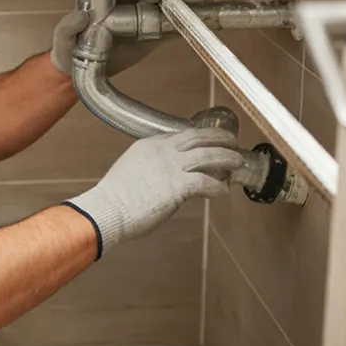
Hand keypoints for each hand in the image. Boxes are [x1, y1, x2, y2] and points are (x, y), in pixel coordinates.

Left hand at [48, 0, 203, 76]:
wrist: (81, 71)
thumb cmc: (70, 51)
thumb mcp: (64, 41)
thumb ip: (67, 28)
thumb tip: (79, 16)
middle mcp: (132, 2)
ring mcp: (147, 16)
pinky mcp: (157, 33)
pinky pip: (177, 21)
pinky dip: (190, 16)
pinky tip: (201, 14)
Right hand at [63, 128, 242, 258]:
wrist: (107, 209)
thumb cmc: (115, 198)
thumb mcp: (130, 171)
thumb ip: (149, 169)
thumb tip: (164, 179)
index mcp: (148, 145)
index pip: (180, 135)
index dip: (199, 136)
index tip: (209, 140)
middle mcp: (162, 151)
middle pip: (198, 137)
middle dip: (218, 137)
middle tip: (231, 140)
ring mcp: (171, 166)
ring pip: (208, 155)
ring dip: (227, 157)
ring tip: (237, 161)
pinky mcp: (177, 185)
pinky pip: (207, 182)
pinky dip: (218, 187)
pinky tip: (223, 192)